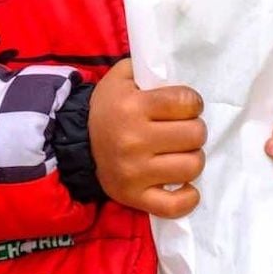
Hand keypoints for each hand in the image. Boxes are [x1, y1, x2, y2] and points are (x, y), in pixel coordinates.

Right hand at [89, 58, 205, 217]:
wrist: (76, 142)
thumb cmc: (109, 107)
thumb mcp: (123, 76)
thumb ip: (150, 67)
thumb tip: (180, 68)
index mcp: (132, 107)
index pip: (187, 102)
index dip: (191, 103)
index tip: (184, 107)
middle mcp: (134, 140)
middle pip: (195, 134)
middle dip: (193, 129)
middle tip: (181, 130)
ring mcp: (135, 172)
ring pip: (192, 166)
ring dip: (192, 158)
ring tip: (179, 152)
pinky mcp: (134, 197)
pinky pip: (174, 206)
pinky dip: (188, 198)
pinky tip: (184, 186)